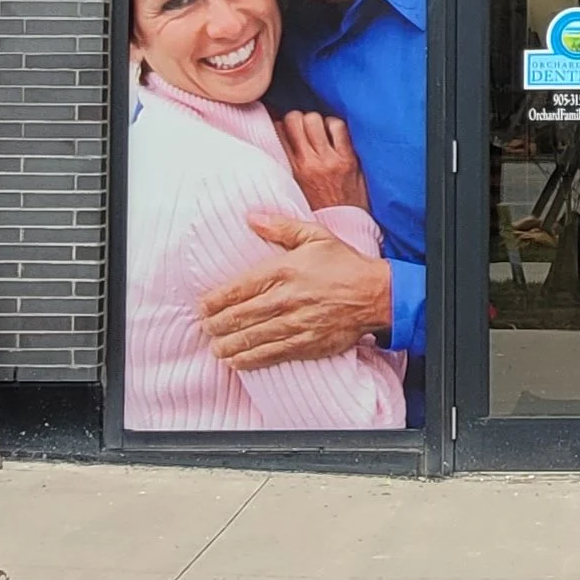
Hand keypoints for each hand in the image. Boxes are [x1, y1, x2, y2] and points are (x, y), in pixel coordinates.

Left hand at [199, 212, 390, 369]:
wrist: (376, 294)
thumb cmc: (345, 264)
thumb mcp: (315, 236)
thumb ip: (280, 227)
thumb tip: (251, 218)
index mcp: (284, 270)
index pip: (238, 288)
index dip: (215, 300)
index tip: (203, 306)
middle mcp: (286, 298)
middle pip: (240, 316)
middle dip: (217, 325)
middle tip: (206, 329)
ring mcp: (296, 323)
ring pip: (252, 338)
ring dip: (228, 345)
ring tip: (215, 348)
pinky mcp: (307, 344)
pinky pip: (272, 354)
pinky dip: (251, 360)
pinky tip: (237, 362)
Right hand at [277, 109, 367, 215]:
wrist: (347, 228)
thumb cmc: (319, 210)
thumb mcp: (293, 192)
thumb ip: (285, 170)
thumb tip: (277, 147)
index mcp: (291, 172)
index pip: (277, 132)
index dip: (280, 125)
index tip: (283, 127)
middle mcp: (308, 163)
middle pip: (295, 119)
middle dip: (298, 120)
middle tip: (303, 130)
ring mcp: (329, 159)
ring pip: (315, 119)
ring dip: (317, 122)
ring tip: (319, 134)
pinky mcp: (348, 158)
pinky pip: (338, 126)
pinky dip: (335, 126)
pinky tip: (334, 137)